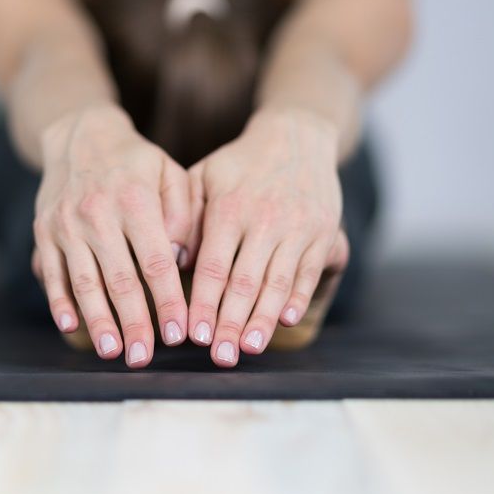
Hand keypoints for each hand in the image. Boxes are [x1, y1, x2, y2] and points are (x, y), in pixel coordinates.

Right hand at [32, 103, 193, 367]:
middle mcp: (98, 213)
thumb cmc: (136, 162)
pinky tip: (71, 326)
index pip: (155, 260)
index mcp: (135, 199)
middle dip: (134, 322)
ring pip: (84, 281)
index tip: (180, 333)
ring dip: (98, 320)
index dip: (168, 300)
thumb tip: (182, 261)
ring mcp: (66, 224)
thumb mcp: (170, 173)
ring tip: (113, 352)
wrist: (80, 135)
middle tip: (145, 357)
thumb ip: (184, 214)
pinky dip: (59, 301)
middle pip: (119, 278)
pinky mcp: (45, 231)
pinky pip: (51, 273)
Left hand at [187, 107, 348, 366]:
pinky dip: (299, 297)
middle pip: (246, 280)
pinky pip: (309, 271)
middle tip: (219, 356)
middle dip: (231, 322)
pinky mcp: (322, 232)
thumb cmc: (240, 164)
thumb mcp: (204, 176)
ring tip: (248, 348)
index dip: (203, 302)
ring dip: (264, 319)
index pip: (214, 265)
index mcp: (230, 208)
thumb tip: (171, 258)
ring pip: (279, 281)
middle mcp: (265, 219)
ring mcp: (297, 227)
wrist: (296, 137)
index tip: (192, 333)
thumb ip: (184, 214)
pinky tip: (287, 320)